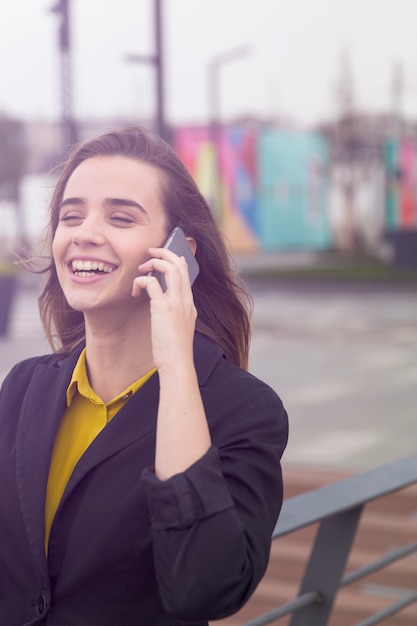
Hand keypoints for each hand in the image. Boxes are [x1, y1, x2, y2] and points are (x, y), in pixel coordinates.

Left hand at [132, 247, 196, 371]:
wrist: (177, 363)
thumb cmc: (175, 351)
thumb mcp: (179, 328)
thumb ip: (176, 315)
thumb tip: (163, 308)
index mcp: (190, 304)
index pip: (187, 273)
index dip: (176, 260)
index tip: (165, 257)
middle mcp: (185, 300)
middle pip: (180, 265)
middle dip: (164, 253)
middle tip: (151, 252)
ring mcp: (176, 302)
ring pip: (169, 268)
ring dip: (154, 262)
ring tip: (142, 268)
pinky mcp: (163, 307)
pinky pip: (152, 283)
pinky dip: (141, 281)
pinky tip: (135, 291)